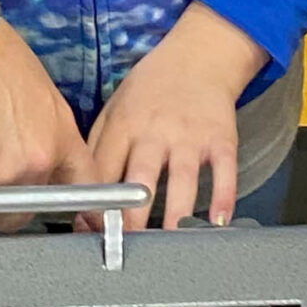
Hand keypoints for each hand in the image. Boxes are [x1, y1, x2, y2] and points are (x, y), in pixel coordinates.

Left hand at [88, 4, 266, 227]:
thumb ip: (98, 155)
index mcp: (123, 126)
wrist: (197, 58)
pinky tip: (217, 222)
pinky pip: (224, 171)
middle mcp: (156, 132)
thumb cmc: (150, 91)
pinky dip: (223, 197)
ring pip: (183, 179)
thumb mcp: (114, 111)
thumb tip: (82, 208)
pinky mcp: (221, 139)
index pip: (104, 172)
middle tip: (127, 248)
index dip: (96, 206)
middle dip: (133, 217)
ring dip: (176, 213)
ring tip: (170, 243)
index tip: (92, 234)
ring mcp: (190, 136)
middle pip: (141, 179)